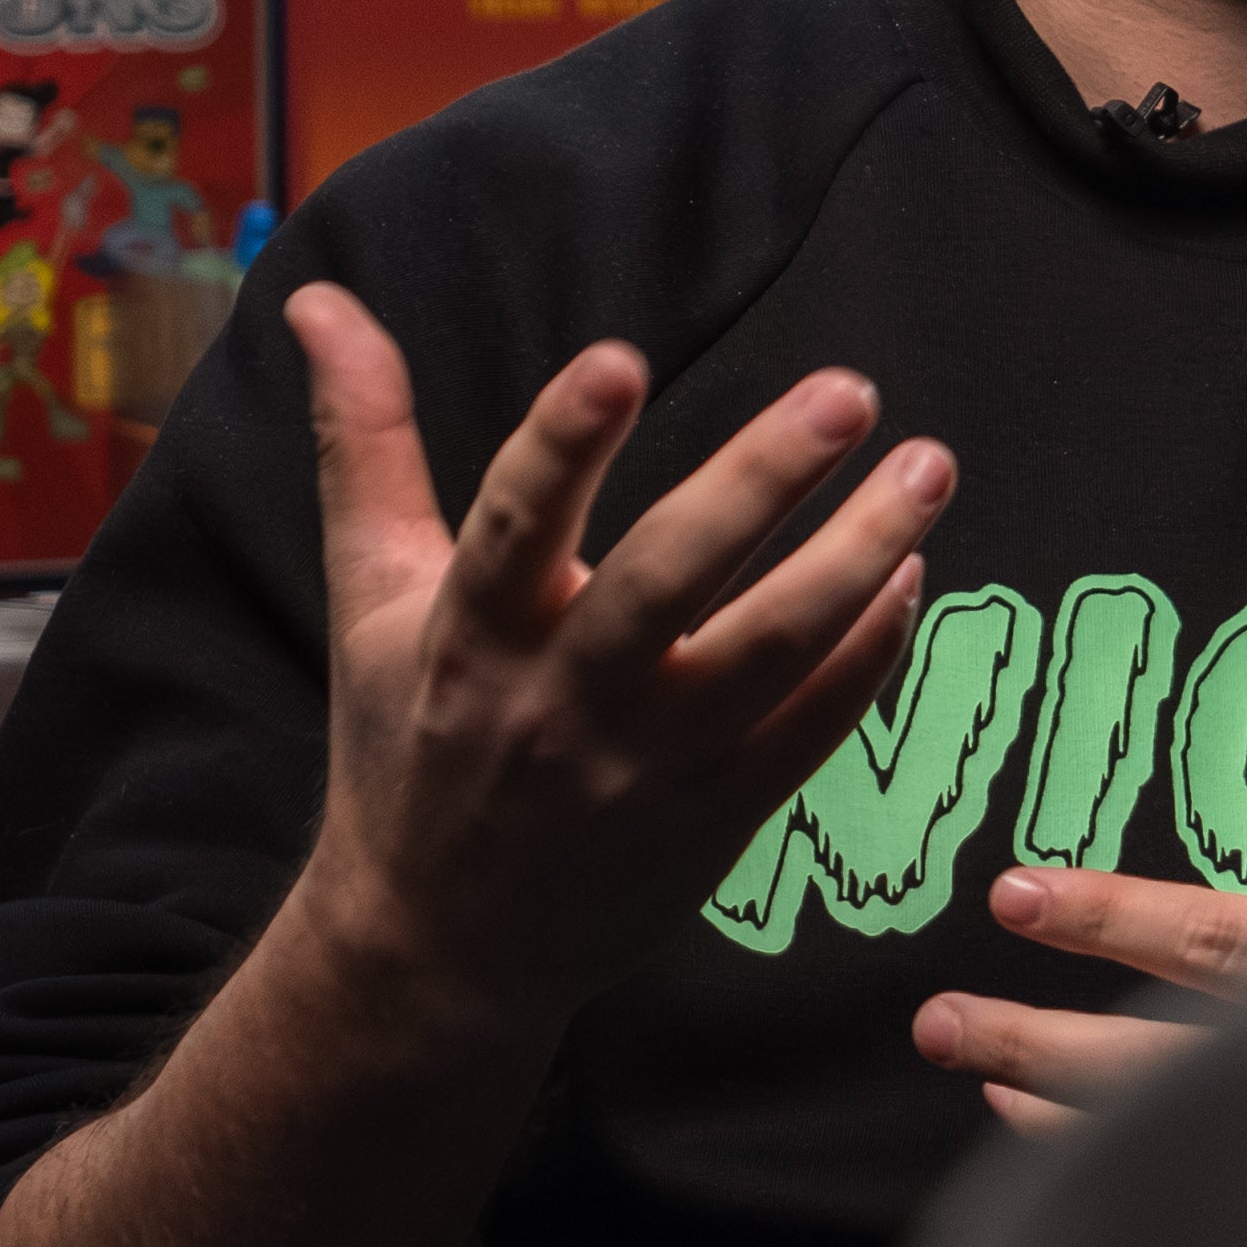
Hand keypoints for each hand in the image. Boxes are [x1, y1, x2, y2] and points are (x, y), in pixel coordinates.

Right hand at [279, 281, 953, 1032]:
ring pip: (770, 654)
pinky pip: (812, 727)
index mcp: (470, 633)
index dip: (563, 445)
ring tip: (929, 468)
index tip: (622, 360)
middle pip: (669, 582)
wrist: (437, 950)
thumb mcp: (371, 595)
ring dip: (859, 556)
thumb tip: (317, 296)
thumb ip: (364, 442)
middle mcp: (561, 698)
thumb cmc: (407, 743)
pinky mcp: (718, 817)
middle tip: (850, 392)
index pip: (515, 525)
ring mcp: (649, 765)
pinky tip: (911, 574)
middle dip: (761, 483)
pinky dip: (868, 653)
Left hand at [908, 581, 1246, 1131]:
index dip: (1117, 919)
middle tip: (937, 1020)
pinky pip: (1190, 1187)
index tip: (1015, 896)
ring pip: (1169, 1141)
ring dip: (1059, 1108)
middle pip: (1171, 1066)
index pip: (1229, 944)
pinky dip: (1105, 1154)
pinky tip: (1037, 1128)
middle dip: (1043, 1046)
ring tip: (972, 1073)